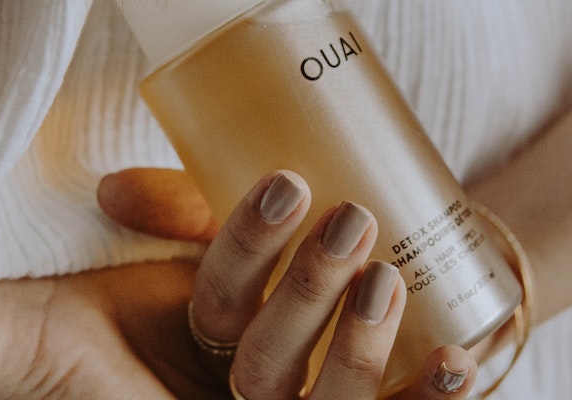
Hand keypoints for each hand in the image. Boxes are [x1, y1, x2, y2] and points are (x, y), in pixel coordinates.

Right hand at [98, 168, 478, 398]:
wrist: (384, 269)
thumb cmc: (289, 249)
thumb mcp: (242, 226)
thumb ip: (185, 210)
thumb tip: (114, 190)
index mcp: (224, 338)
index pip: (220, 303)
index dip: (245, 248)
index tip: (289, 181)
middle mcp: (258, 385)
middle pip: (266, 367)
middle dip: (307, 293)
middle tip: (351, 221)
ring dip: (358, 352)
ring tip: (387, 280)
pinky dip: (428, 399)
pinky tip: (456, 361)